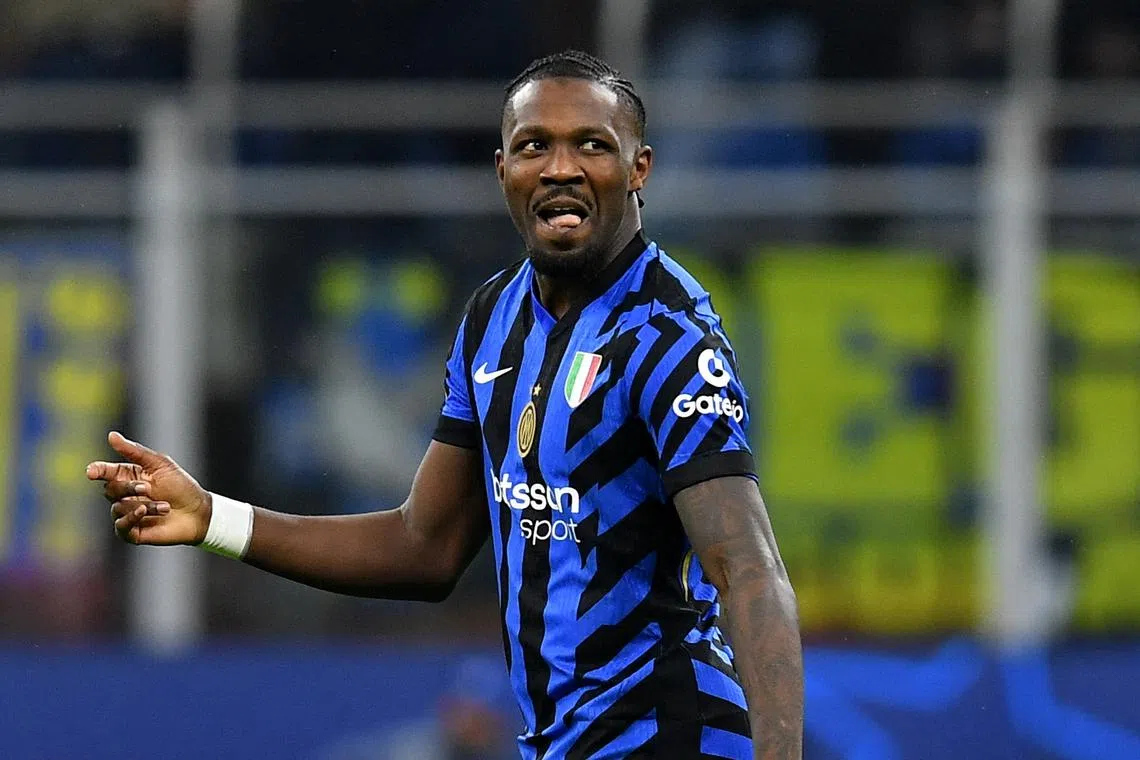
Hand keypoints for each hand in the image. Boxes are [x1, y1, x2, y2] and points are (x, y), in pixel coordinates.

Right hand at [86, 431, 211, 545]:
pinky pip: (120, 526)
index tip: (92, 472)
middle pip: (110, 490)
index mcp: (129, 476)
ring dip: (143, 505)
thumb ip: (134, 451)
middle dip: (128, 488)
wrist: (198, 512)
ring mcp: (127, 514)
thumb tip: (111, 435)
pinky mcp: (132, 532)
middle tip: (148, 487)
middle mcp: (125, 495)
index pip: (105, 472)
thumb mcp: (160, 464)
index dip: (97, 471)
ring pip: (118, 508)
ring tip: (165, 506)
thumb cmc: (181, 486)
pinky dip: (130, 518)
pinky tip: (143, 512)